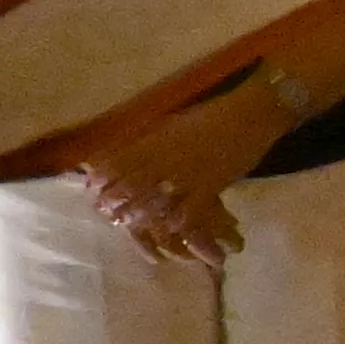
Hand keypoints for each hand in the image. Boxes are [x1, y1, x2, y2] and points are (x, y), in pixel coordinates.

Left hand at [81, 94, 274, 265]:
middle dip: (114, 201)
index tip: (93, 188)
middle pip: (131, 185)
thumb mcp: (174, 122)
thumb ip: (151, 138)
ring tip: (128, 223)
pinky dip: (176, 222)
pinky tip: (168, 228)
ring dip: (139, 215)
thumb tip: (128, 151)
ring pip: (155, 201)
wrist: (250, 115)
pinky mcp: (211, 186)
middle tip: (106, 212)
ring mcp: (189, 174)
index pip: (120, 161)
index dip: (102, 177)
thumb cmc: (212, 116)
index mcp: (157, 139)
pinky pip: (188, 211)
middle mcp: (167, 158)